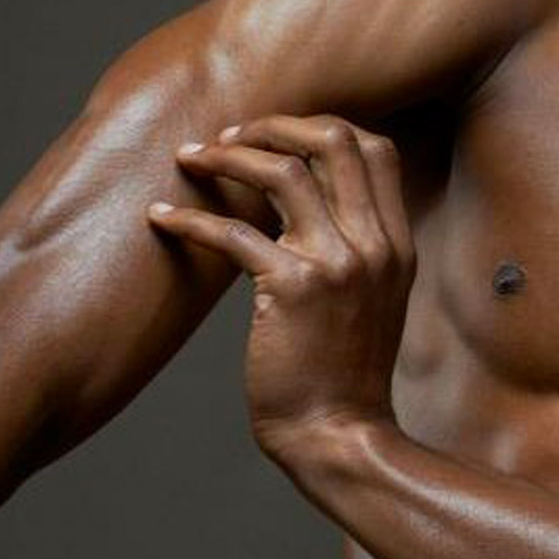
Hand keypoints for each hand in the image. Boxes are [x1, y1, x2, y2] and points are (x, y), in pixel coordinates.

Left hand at [148, 115, 414, 456]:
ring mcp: (336, 265)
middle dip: (274, 124)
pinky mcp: (291, 290)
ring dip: (228, 155)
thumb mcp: (372, 304)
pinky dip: (188, 219)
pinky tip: (161, 219)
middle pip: (335, 139)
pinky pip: (232, 232)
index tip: (276, 140)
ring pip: (282, 170)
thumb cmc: (343, 378)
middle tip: (230, 137)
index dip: (321, 129)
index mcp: (396, 246)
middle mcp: (374, 246)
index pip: (375, 150)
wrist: (337, 434)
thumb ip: (356, 254)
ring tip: (191, 160)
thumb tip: (314, 212)